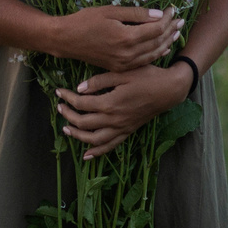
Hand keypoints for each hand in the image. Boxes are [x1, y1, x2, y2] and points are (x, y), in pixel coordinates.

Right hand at [54, 4, 182, 71]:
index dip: (167, 18)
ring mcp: (124, 62)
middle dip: (170, 29)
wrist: (66, 40)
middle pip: (157, 41)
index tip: (172, 9)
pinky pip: (144, 61)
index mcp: (126, 37)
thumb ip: (136, 14)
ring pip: (153, 53)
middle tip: (180, 19)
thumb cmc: (85, 21)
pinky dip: (155, 53)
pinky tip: (162, 47)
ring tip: (176, 32)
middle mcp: (128, 53)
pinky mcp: (120, 67)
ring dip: (166, 42)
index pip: (156, 28)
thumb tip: (159, 14)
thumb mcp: (110, 11)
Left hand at [55, 65, 183, 158]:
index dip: (67, 98)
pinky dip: (97, 152)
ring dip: (78, 136)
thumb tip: (79, 88)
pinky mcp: (128, 131)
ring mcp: (121, 128)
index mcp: (110, 103)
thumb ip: (99, 80)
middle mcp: (114, 119)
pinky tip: (87, 155)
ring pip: (94, 139)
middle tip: (59, 107)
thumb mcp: (122, 72)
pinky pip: (110, 146)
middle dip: (68, 116)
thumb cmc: (146, 77)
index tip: (59, 91)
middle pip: (84, 123)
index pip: (81, 104)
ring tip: (66, 129)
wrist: (168, 90)